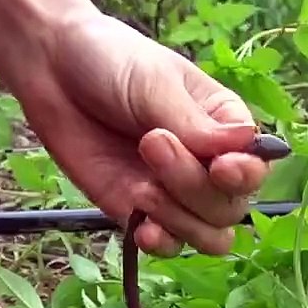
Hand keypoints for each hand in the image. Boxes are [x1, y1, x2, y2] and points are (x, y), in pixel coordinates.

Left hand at [18, 14, 271, 255]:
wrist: (52, 71)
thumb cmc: (112, 62)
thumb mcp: (155, 83)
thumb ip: (194, 123)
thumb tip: (244, 145)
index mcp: (223, 126)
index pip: (254, 166)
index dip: (244, 176)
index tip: (219, 166)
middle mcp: (206, 165)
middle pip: (230, 208)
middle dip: (194, 188)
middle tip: (151, 144)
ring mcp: (173, 193)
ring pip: (207, 235)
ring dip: (180, 220)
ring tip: (141, 188)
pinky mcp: (137, 212)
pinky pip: (166, 245)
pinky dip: (160, 244)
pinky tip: (141, 228)